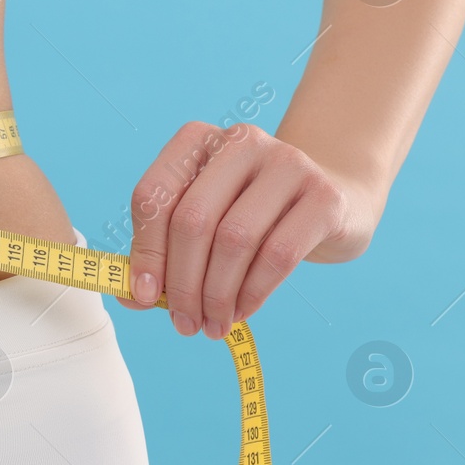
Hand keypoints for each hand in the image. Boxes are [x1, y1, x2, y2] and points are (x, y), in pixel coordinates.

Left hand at [115, 121, 376, 337]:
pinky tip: (242, 311)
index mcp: (197, 140)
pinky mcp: (324, 196)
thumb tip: (131, 297)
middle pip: (192, 219)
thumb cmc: (252, 215)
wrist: (333, 201)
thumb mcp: (203, 221)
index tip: (145, 297)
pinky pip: (278, 254)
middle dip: (182, 282)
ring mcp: (288, 163)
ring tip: (211, 324)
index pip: (154, 195)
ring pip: (234, 239)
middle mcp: (241, 141)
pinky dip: (253, 293)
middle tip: (183, 323)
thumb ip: (163, 252)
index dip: (145, 252)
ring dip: (217, 295)